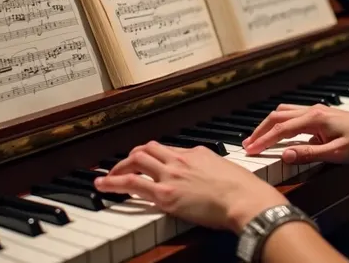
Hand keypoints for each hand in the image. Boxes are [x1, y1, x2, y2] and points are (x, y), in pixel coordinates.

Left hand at [94, 141, 288, 232]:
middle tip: (122, 166)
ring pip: (136, 159)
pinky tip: (103, 185)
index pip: (168, 149)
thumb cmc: (243, 190)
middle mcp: (181, 159)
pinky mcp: (165, 193)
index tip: (147, 162)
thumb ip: (211, 171)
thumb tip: (209, 178)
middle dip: (132, 156)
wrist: (244, 199)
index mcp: (197, 153)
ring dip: (119, 166)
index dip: (153, 155)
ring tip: (108, 175)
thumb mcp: (226, 172)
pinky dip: (113, 182)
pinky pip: (131, 183)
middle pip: (148, 149)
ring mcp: (171, 174)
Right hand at [242, 103, 348, 164]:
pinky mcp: (322, 115)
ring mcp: (318, 111)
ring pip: (285, 113)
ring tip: (259, 138)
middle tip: (248, 145)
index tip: (250, 150)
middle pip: (278, 117)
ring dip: (270, 125)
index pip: (281, 130)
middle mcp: (313, 111)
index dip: (263, 141)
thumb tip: (285, 155)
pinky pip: (295, 115)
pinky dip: (282, 123)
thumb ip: (309, 154)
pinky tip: (281, 134)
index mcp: (314, 119)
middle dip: (260, 130)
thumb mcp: (337, 153)